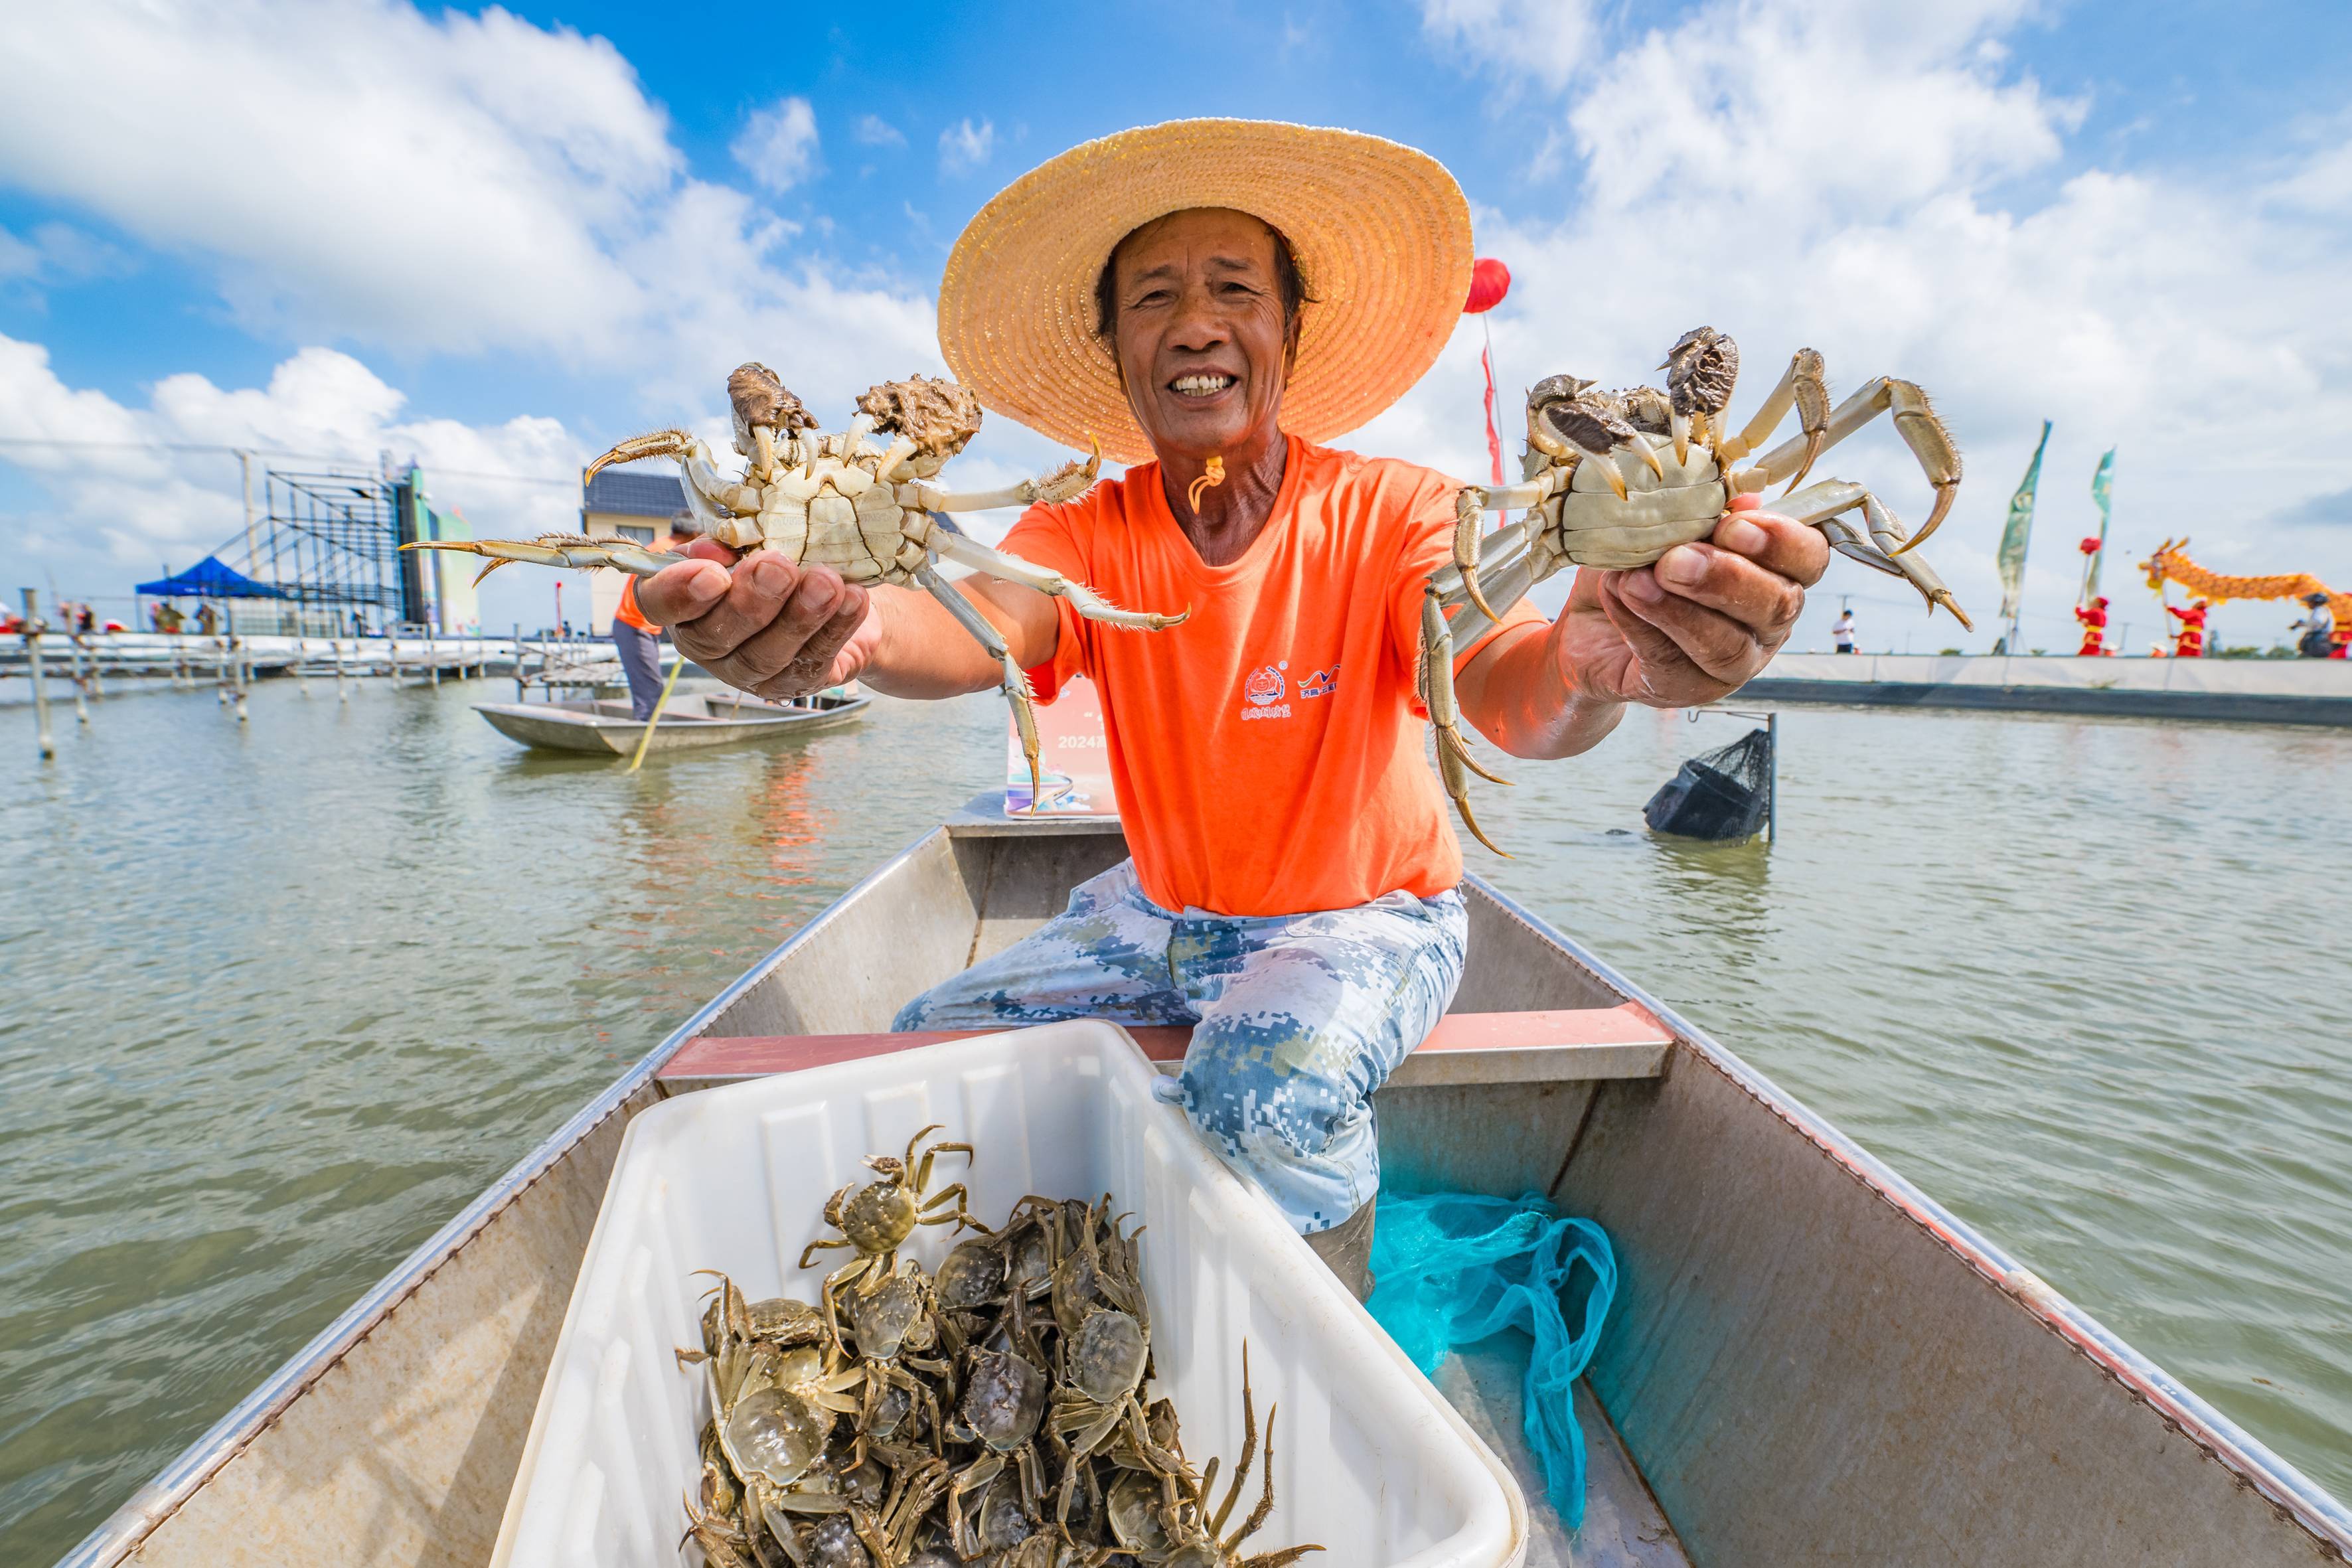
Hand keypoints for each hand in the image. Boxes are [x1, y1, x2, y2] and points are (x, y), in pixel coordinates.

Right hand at [633, 541, 877, 698]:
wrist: (833, 590)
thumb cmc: (776, 558)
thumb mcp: (749, 540)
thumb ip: (729, 542)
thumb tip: (716, 550)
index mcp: (684, 604)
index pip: (661, 603)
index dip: (680, 592)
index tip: (713, 572)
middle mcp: (709, 645)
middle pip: (716, 637)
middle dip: (750, 601)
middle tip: (778, 567)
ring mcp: (751, 672)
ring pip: (767, 656)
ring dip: (799, 617)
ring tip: (826, 582)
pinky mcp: (796, 684)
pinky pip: (814, 661)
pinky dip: (837, 628)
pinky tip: (853, 599)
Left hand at [1554, 494, 1827, 707]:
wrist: (1590, 620)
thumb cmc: (1642, 563)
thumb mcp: (1667, 525)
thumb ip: (1704, 510)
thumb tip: (1740, 495)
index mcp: (1776, 572)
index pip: (1810, 558)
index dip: (1782, 542)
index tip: (1732, 524)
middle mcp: (1766, 623)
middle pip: (1776, 606)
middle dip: (1726, 578)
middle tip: (1675, 559)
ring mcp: (1732, 665)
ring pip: (1726, 646)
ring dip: (1678, 610)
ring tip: (1635, 581)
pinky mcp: (1685, 691)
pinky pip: (1671, 665)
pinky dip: (1640, 626)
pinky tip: (1617, 595)